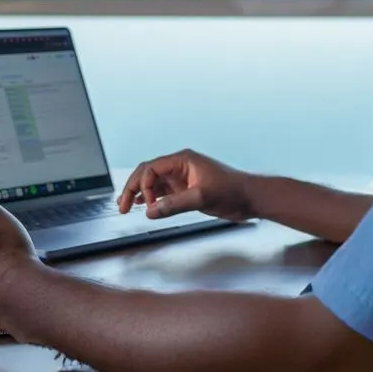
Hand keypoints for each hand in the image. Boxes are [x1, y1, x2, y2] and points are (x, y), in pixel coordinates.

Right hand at [117, 150, 255, 220]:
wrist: (250, 198)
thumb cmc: (233, 190)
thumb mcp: (202, 197)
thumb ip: (175, 204)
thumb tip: (151, 211)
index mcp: (182, 160)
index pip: (151, 168)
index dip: (143, 185)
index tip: (146, 204)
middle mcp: (179, 166)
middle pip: (147, 173)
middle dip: (133, 188)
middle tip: (122, 205)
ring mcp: (182, 178)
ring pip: (152, 183)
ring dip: (139, 193)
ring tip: (126, 206)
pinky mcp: (186, 190)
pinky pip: (162, 192)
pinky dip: (151, 199)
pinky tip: (144, 206)